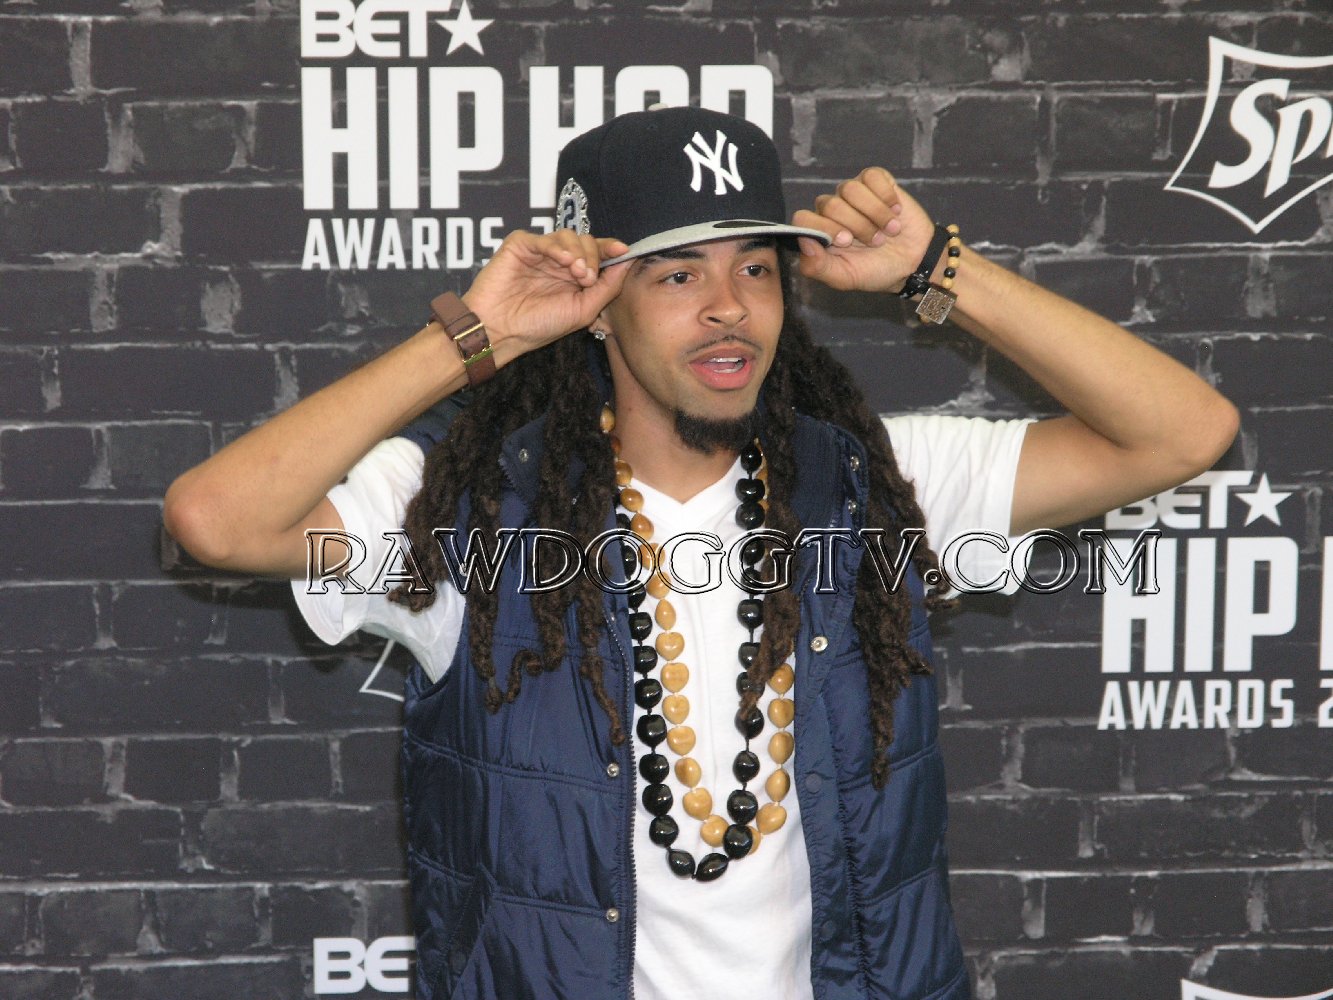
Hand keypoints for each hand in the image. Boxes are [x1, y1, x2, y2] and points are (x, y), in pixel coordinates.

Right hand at [462, 229, 630, 358]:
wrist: (501, 331)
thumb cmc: (539, 326)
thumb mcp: (583, 310)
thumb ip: (607, 286)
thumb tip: (628, 260)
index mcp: (574, 277)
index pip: (597, 254)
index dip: (610, 249)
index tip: (623, 250)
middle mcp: (558, 262)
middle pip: (586, 241)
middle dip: (593, 256)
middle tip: (587, 278)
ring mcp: (540, 253)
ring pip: (568, 235)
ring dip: (578, 251)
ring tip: (576, 272)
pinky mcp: (520, 246)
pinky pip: (543, 237)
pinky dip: (556, 246)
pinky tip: (562, 260)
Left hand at [791, 167, 935, 293]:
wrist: (913, 261)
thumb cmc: (875, 270)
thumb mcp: (844, 278)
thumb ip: (817, 266)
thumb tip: (803, 241)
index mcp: (820, 232)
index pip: (803, 219)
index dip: (824, 228)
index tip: (846, 241)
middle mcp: (832, 209)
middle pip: (830, 204)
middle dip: (858, 226)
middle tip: (876, 242)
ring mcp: (852, 193)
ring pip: (851, 189)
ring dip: (875, 213)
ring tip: (889, 230)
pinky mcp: (874, 181)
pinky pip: (872, 176)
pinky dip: (887, 197)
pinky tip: (895, 212)